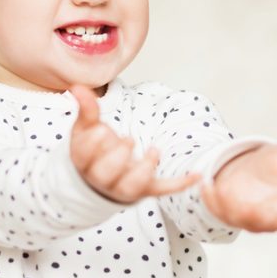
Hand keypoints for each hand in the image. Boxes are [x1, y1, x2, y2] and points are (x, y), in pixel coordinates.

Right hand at [69, 84, 200, 203]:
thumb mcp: (86, 128)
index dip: (94, 142)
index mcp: (84, 162)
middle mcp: (102, 178)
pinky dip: (180, 184)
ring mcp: (123, 187)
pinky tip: (197, 175)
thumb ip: (86, 108)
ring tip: (153, 151)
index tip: (102, 129)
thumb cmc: (93, 149)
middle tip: (128, 140)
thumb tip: (78, 87)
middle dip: (118, 157)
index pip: (85, 155)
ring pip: (132, 187)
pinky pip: (162, 189)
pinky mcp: (144, 190)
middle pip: (106, 174)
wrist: (99, 180)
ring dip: (144, 170)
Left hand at [201, 144, 276, 249]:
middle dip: (260, 214)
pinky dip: (213, 199)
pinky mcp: (235, 217)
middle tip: (251, 203)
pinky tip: (206, 184)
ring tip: (222, 188)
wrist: (250, 166)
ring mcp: (256, 219)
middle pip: (272, 222)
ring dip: (232, 206)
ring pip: (245, 219)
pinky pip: (222, 213)